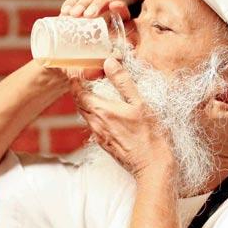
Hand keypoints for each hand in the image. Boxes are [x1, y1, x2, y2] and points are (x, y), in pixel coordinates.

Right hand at [55, 0, 132, 81]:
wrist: (63, 66)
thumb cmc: (82, 68)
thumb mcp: (90, 71)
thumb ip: (97, 71)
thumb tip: (103, 68)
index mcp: (115, 29)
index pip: (122, 12)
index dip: (120, 6)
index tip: (113, 7)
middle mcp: (104, 17)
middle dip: (97, 3)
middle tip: (87, 15)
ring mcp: (88, 12)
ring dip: (83, 2)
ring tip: (73, 15)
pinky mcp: (74, 11)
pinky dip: (71, 1)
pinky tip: (66, 11)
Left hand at [71, 58, 175, 179]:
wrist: (152, 165)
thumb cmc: (150, 134)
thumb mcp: (140, 103)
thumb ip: (123, 82)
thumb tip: (109, 62)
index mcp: (102, 111)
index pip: (78, 93)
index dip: (75, 82)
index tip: (77, 73)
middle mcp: (96, 124)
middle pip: (79, 105)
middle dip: (80, 92)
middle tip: (86, 82)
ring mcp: (100, 136)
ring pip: (86, 117)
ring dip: (87, 105)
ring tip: (96, 96)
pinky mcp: (105, 145)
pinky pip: (94, 127)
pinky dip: (95, 117)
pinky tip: (107, 115)